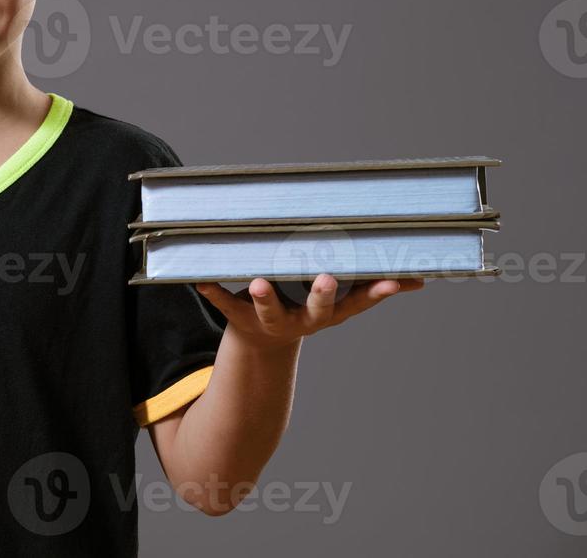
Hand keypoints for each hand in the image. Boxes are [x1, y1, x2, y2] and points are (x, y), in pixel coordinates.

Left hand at [194, 274, 424, 349]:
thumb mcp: (339, 303)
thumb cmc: (306, 306)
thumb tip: (420, 279)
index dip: (376, 293)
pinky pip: (224, 303)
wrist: (263, 342)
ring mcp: (271, 321)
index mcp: (329, 313)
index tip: (392, 281)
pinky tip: (199, 280)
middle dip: (320, 295)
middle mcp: (303, 320)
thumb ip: (373, 289)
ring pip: (268, 311)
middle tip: (324, 278)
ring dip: (264, 297)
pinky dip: (212, 292)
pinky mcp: (240, 317)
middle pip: (316, 310)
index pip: (358, 303)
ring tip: (259, 283)